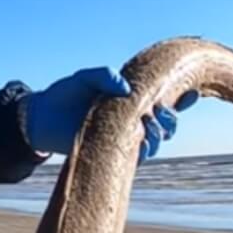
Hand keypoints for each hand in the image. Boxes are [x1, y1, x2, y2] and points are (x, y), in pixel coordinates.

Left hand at [23, 65, 199, 160]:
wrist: (42, 118)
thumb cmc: (65, 95)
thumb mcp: (84, 78)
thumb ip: (104, 75)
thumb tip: (125, 87)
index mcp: (133, 100)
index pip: (166, 100)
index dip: (184, 99)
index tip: (191, 93)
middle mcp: (134, 120)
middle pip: (168, 124)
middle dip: (170, 119)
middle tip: (157, 111)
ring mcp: (125, 138)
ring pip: (156, 142)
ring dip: (158, 134)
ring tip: (145, 124)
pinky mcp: (113, 153)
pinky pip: (138, 157)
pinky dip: (142, 150)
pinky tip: (138, 140)